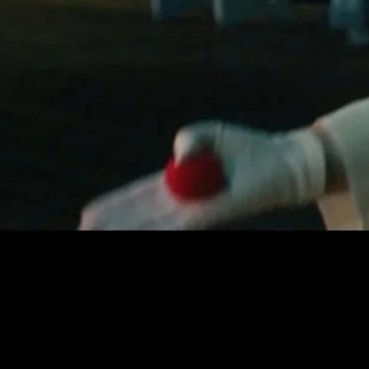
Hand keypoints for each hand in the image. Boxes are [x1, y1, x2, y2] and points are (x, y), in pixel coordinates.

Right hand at [78, 122, 329, 229]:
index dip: (114, 207)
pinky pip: (178, 226)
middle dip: (112, 225)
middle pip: (139, 216)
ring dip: (127, 230)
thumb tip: (178, 153)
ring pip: (152, 225)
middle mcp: (182, 202)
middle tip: (84, 231)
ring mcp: (195, 211)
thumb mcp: (211, 134)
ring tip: (98, 234)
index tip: (88, 216)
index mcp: (177, 182)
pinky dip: (156, 229)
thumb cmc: (250, 150)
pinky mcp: (212, 215)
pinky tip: (137, 232)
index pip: (137, 198)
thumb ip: (190, 138)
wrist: (285, 164)